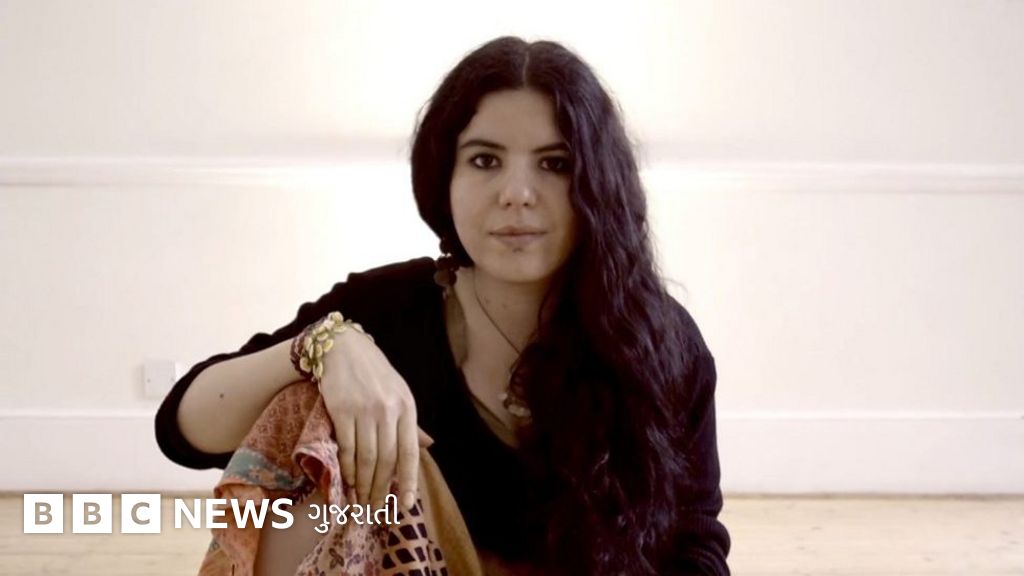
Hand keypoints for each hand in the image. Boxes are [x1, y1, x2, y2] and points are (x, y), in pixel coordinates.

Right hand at [317, 328, 422, 511]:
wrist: (343, 349)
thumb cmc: (374, 374)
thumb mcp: (399, 393)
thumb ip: (410, 423)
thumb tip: (428, 446)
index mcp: (407, 407)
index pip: (410, 452)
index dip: (409, 481)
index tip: (406, 504)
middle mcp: (388, 410)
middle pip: (386, 460)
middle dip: (381, 489)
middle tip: (375, 509)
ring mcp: (365, 411)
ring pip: (366, 458)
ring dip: (362, 484)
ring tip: (360, 501)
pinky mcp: (341, 410)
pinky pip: (346, 448)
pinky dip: (346, 469)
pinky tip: (346, 481)